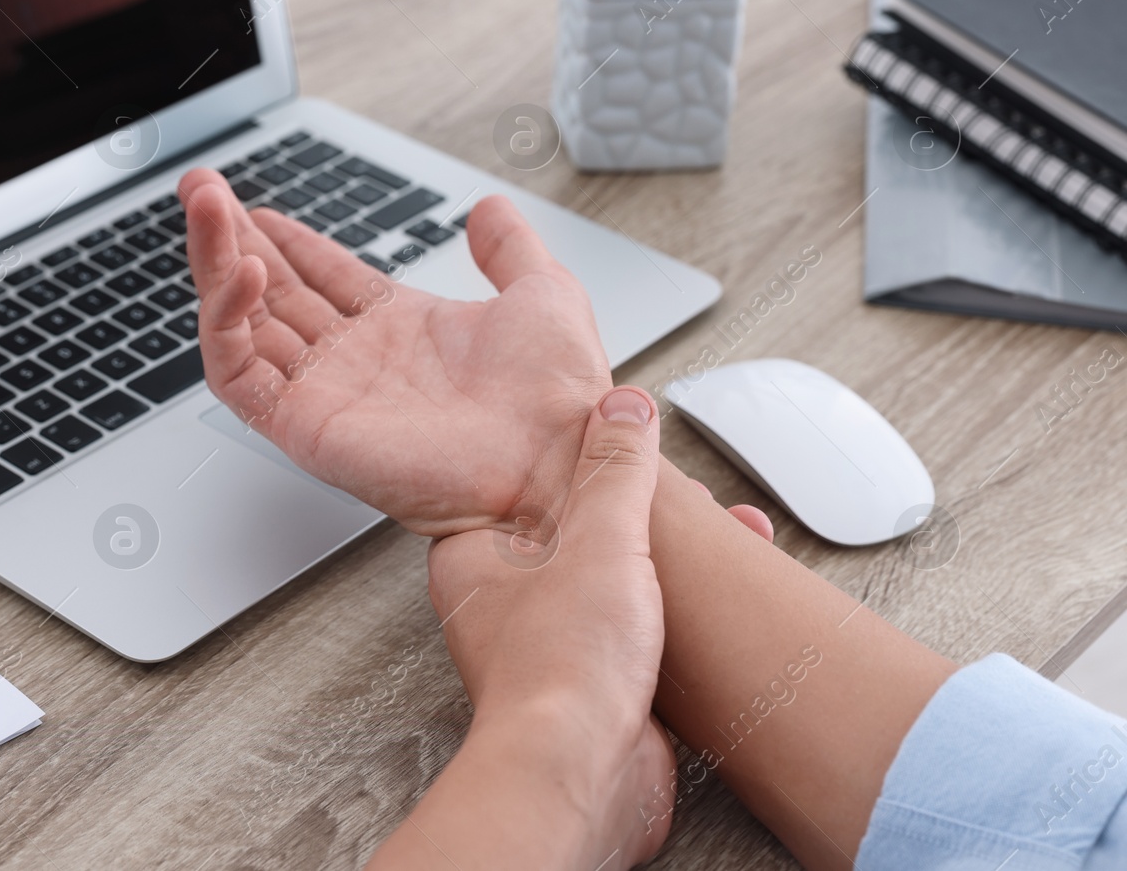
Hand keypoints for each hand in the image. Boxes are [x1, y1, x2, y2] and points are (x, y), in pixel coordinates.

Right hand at [180, 169, 612, 536]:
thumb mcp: (542, 291)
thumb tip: (487, 208)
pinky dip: (226, 324)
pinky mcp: (306, 426)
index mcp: (399, 329)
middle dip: (229, 238)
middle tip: (200, 188)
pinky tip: (240, 273)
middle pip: (269, 293)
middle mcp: (354, 361)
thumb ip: (509, 247)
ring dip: (214, 263)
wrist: (559, 455)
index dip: (284, 240)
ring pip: (241, 325)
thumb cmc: (559, 395)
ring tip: (203, 207)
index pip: (318, 277)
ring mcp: (325, 393)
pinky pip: (240, 377)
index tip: (249, 206)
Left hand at [370, 386, 673, 868]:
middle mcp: (500, 604)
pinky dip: (675, 610)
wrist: (585, 776)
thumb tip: (623, 410)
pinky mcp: (592, 683)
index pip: (516, 486)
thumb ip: (614, 470)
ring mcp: (547, 644)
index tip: (612, 437)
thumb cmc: (560, 673)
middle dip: (634, 509)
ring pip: (608, 579)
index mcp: (472, 558)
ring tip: (715, 532)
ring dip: (663, 559)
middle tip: (677, 491)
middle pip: (570, 531)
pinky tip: (712, 600)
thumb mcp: (600, 539)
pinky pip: (635, 628)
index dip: (568, 459)